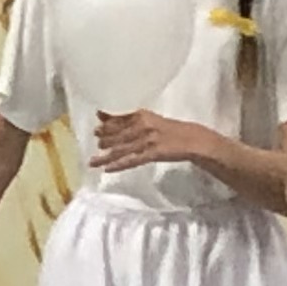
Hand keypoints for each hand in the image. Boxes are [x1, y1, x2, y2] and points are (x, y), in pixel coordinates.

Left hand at [84, 108, 218, 174]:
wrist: (194, 140)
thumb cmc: (172, 131)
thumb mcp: (153, 121)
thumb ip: (133, 120)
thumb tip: (109, 118)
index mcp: (143, 115)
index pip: (120, 118)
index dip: (107, 122)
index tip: (96, 123)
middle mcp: (143, 126)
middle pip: (118, 133)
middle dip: (104, 137)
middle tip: (94, 142)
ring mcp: (147, 140)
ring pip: (121, 148)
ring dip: (106, 155)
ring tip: (92, 161)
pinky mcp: (153, 154)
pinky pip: (132, 160)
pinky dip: (119, 165)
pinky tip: (108, 170)